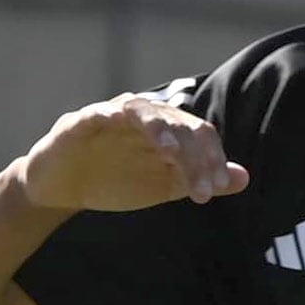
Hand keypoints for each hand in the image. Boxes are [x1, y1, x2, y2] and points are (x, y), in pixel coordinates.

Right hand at [16, 93, 247, 214]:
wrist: (62, 187)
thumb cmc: (114, 180)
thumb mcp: (162, 184)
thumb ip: (199, 178)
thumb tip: (243, 178)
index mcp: (167, 130)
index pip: (199, 135)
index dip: (211, 160)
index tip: (215, 191)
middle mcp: (145, 117)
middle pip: (177, 125)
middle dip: (193, 158)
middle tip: (203, 191)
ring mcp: (114, 116)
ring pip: (144, 113)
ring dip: (160, 129)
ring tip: (173, 152)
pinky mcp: (82, 121)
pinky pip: (99, 113)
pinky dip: (110, 114)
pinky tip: (118, 120)